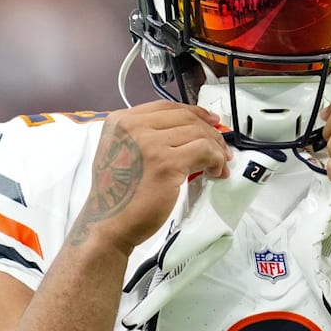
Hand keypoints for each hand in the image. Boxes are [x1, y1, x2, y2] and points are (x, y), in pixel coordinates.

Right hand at [69, 101, 231, 252]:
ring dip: (216, 149)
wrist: (108, 224)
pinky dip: (216, 160)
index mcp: (121, 121)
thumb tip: (187, 133)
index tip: (210, 122)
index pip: (167, 107)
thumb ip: (147, 137)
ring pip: (198, 133)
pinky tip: (215, 171)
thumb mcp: (121, 152)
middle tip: (222, 149)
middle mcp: (133, 127)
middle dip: (210, 133)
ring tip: (220, 165)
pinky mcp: (166, 163)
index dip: (194, 112)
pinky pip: (204, 151)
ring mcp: (150, 144)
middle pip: (185, 118)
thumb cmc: (117, 195)